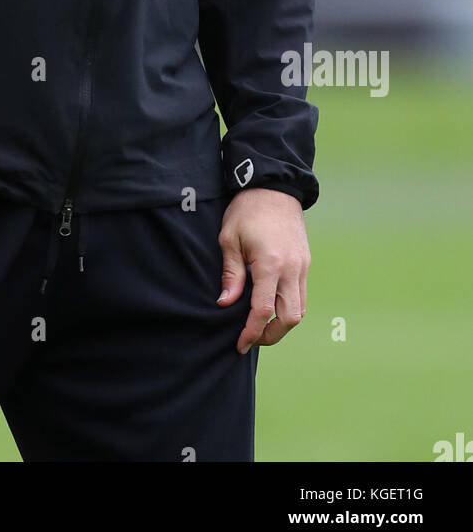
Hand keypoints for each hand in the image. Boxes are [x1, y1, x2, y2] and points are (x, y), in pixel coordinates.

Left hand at [216, 188, 310, 353]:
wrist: (274, 186)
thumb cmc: (247, 210)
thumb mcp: (229, 238)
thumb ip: (231, 274)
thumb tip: (225, 304)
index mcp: (270, 264)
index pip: (263, 310)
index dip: (252, 332)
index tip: (240, 344)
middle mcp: (291, 268)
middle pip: (290, 318)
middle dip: (271, 335)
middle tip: (252, 339)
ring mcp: (302, 266)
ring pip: (300, 309)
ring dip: (282, 323)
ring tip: (261, 326)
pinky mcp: (305, 262)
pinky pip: (302, 294)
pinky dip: (289, 307)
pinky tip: (272, 306)